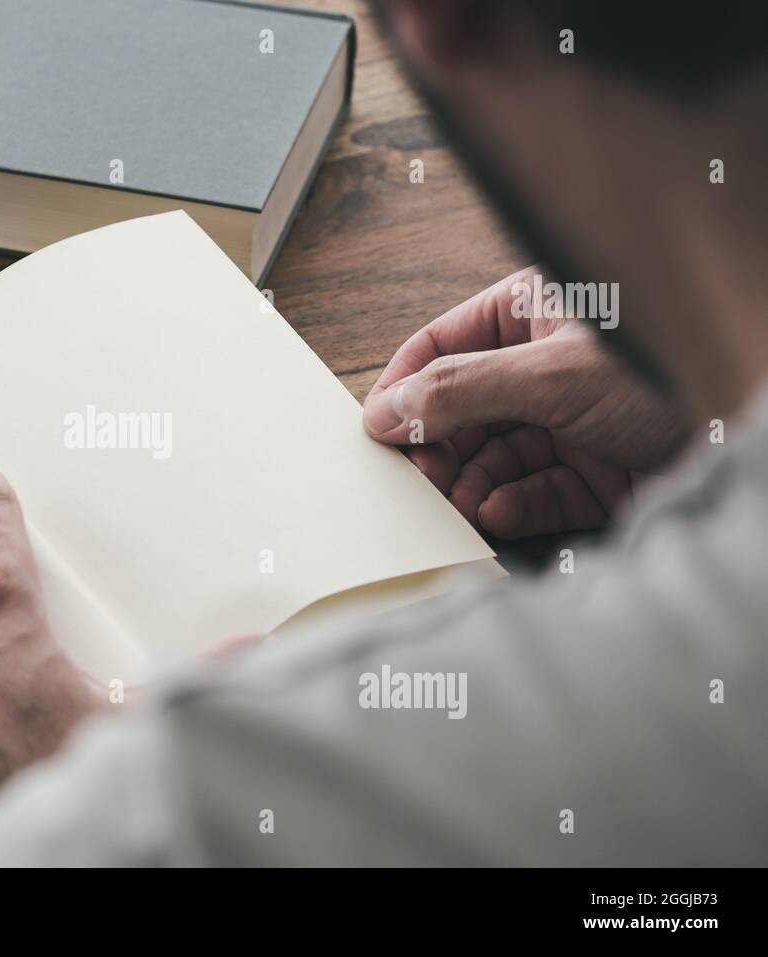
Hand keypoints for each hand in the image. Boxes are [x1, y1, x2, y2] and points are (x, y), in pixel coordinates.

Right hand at [362, 267, 688, 538]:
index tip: (373, 432)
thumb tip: (385, 409)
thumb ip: (459, 391)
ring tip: (456, 505)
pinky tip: (498, 513)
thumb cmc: (665, 375)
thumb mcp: (549, 375)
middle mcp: (541, 366)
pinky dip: (510, 506)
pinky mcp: (587, 472)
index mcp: (530, 312)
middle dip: (437, 448)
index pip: (439, 346)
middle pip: (458, 409)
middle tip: (416, 482)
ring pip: (490, 456)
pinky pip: (529, 490)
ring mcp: (564, 420)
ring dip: (469, 484)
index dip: (401, 388)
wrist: (748, 431)